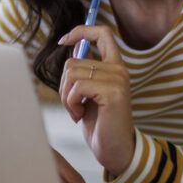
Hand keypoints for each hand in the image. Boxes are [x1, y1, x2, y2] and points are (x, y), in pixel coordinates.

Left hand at [57, 25, 135, 175]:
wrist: (116, 151)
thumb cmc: (100, 124)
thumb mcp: (89, 93)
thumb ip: (85, 71)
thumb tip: (73, 45)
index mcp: (115, 67)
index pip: (103, 33)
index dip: (81, 31)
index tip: (63, 40)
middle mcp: (119, 70)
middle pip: (73, 61)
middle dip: (64, 85)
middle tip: (73, 105)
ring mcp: (118, 80)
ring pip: (72, 73)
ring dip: (67, 96)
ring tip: (78, 111)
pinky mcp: (113, 92)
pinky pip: (77, 88)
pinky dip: (71, 103)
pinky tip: (80, 116)